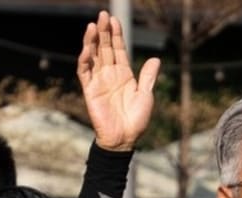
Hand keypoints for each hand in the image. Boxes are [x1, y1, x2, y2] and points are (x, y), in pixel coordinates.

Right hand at [77, 10, 160, 150]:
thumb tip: (155, 59)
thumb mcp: (146, 96)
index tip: (115, 20)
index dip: (116, 35)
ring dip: (92, 41)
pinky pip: (85, 72)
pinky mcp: (90, 90)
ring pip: (93, 56)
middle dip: (104, 32)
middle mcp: (110, 75)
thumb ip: (148, 77)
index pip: (118, 50)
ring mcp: (99, 81)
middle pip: (105, 48)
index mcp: (124, 75)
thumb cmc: (136, 120)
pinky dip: (85, 59)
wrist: (125, 139)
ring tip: (94, 25)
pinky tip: (87, 48)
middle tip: (103, 15)